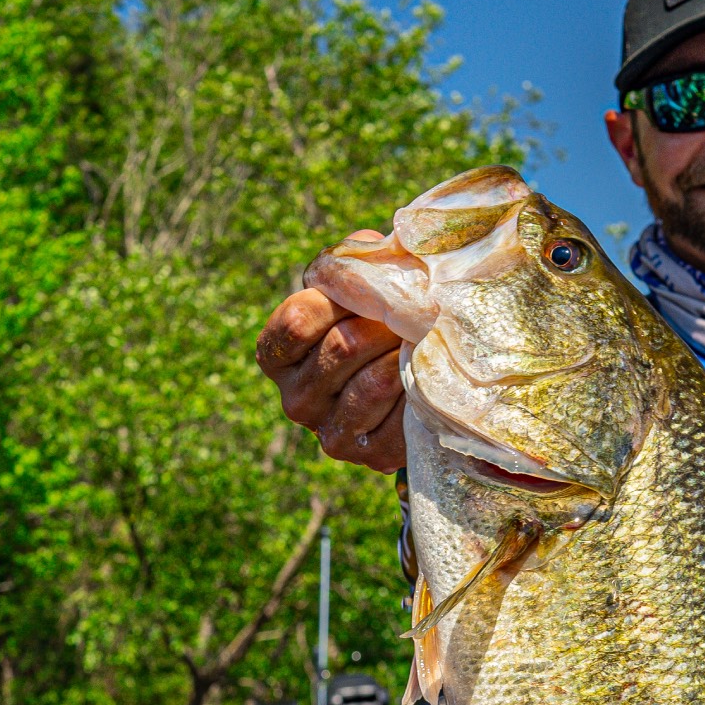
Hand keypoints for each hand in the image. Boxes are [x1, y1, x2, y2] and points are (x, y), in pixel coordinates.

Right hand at [255, 234, 403, 472]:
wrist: (412, 384)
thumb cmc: (377, 321)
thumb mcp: (357, 286)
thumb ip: (354, 264)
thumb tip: (376, 249)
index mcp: (277, 356)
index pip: (298, 320)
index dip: (342, 298)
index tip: (373, 291)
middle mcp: (295, 400)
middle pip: (343, 348)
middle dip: (388, 323)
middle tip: (417, 311)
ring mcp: (330, 433)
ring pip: (373, 382)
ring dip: (408, 354)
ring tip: (424, 338)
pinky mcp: (369, 455)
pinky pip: (399, 415)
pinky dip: (420, 389)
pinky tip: (427, 375)